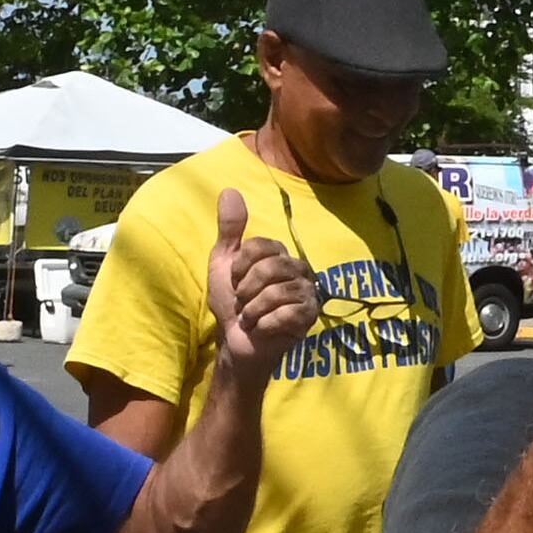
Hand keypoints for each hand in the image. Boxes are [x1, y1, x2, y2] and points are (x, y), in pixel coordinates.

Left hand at [206, 189, 317, 374]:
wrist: (236, 343)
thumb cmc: (231, 303)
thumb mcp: (223, 263)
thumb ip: (230, 229)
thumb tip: (230, 190)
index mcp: (279, 255)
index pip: (261, 246)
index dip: (240, 266)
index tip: (234, 281)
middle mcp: (298, 270)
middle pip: (271, 268)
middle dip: (247, 290)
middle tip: (243, 302)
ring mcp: (307, 293)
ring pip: (276, 292)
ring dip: (253, 309)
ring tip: (252, 316)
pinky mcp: (309, 317)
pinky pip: (285, 313)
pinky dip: (265, 324)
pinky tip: (264, 328)